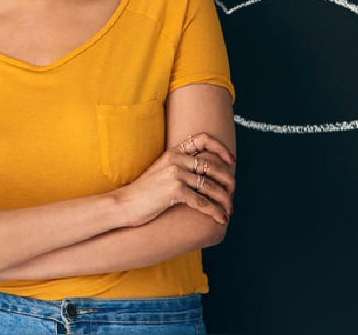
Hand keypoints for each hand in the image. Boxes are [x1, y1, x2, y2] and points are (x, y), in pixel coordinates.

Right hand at [115, 132, 235, 226]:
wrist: (124, 204)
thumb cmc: (144, 193)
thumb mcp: (161, 172)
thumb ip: (180, 167)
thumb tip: (205, 174)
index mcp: (173, 152)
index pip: (202, 139)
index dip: (220, 148)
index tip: (231, 161)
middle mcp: (176, 160)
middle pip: (213, 165)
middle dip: (228, 180)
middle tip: (233, 193)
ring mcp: (175, 174)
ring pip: (211, 186)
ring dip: (224, 200)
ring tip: (229, 210)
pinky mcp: (174, 190)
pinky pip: (203, 201)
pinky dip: (215, 211)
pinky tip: (220, 218)